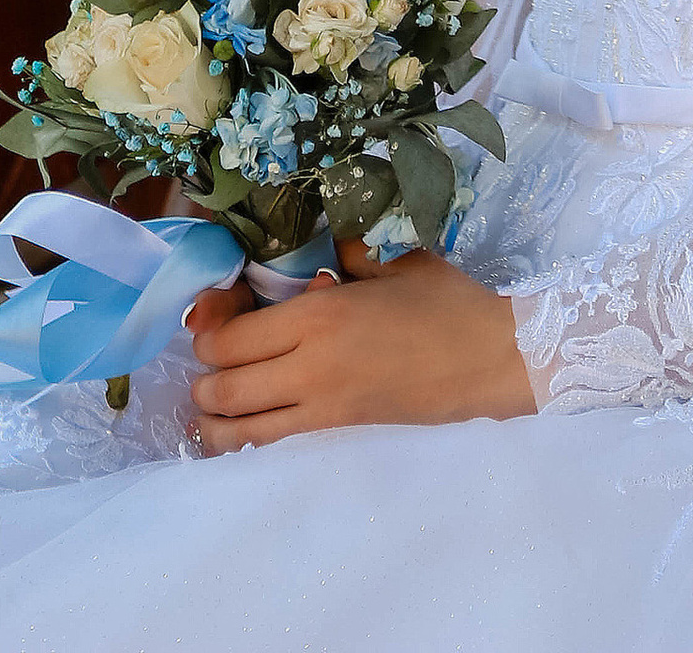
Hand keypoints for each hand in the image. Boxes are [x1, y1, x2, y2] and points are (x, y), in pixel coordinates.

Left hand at [186, 245, 532, 450]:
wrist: (488, 360)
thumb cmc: (443, 303)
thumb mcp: (392, 261)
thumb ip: (344, 251)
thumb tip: (312, 245)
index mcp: (319, 315)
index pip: (230, 337)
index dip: (209, 329)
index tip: (214, 316)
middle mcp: (310, 366)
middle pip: (223, 385)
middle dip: (204, 376)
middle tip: (211, 361)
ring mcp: (321, 409)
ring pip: (237, 428)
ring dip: (213, 417)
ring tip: (211, 405)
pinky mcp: (336, 436)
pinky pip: (269, 447)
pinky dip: (240, 443)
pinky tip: (239, 432)